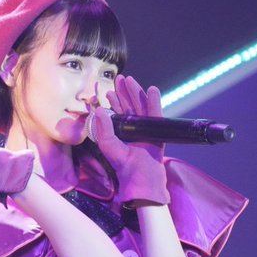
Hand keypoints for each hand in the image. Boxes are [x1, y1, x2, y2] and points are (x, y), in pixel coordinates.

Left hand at [92, 75, 169, 205]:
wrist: (141, 177)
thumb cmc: (123, 164)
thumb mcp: (108, 145)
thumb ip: (103, 128)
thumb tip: (98, 110)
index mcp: (121, 132)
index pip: (117, 113)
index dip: (113, 101)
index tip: (109, 91)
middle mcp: (133, 129)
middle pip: (130, 106)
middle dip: (124, 92)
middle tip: (120, 78)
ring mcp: (146, 129)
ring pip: (141, 106)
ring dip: (136, 92)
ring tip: (130, 80)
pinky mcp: (157, 131)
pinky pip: (156, 113)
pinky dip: (154, 101)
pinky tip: (152, 89)